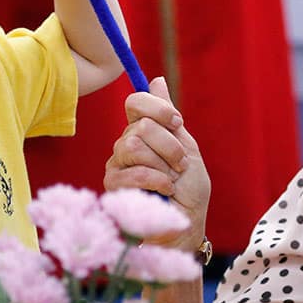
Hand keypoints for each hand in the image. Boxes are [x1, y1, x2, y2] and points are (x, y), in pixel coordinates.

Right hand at [104, 78, 210, 248]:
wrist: (187, 222)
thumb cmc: (190, 189)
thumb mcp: (187, 147)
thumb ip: (169, 117)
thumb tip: (156, 79)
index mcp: (143, 131)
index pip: (136, 102)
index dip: (158, 108)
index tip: (177, 123)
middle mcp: (125, 144)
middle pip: (140, 125)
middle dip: (169, 146)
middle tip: (180, 166)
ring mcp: (116, 165)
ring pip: (133, 145)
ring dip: (163, 165)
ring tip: (172, 180)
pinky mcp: (113, 186)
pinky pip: (132, 171)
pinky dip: (157, 180)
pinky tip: (164, 191)